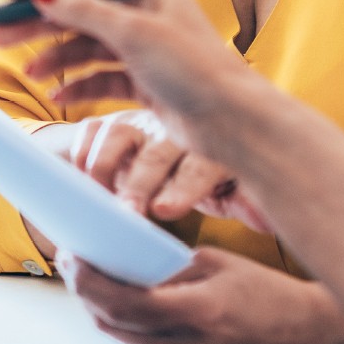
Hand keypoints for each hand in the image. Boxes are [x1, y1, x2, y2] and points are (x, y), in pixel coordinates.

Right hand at [0, 0, 268, 164]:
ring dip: (56, 57)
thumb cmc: (194, 69)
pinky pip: (100, 76)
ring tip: (30, 72)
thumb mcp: (134, 34)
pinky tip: (58, 96)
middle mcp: (147, 9)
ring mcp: (145, 45)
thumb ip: (84, 12)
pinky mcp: (145, 79)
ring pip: (86, 45)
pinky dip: (78, 84)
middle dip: (37, 23)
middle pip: (79, 10)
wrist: (233, 122)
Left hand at [56, 247, 343, 343]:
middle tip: (76, 257)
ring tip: (95, 273)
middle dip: (86, 290)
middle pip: (111, 322)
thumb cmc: (269, 293)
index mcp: (196, 313)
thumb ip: (168, 266)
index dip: (88, 279)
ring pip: (121, 335)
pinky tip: (125, 297)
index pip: (122, 301)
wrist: (307, 333)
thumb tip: (125, 259)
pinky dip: (126, 320)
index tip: (72, 254)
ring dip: (102, 305)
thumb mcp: (217, 265)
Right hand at [74, 109, 270, 231]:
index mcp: (211, 146)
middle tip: (125, 214)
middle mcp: (177, 129)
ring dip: (103, 165)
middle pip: (156, 153)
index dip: (183, 187)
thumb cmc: (211, 174)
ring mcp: (144, 123)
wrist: (185, 139)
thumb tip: (270, 220)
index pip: (201, 164)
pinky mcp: (115, 123)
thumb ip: (247, 201)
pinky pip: (93, 129)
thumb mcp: (233, 190)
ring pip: (119, 133)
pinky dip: (81, 149)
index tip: (164, 211)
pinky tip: (73, 174)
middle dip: (138, 184)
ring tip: (91, 195)